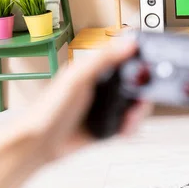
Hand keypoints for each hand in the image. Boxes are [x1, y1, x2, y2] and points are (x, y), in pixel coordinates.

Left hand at [11, 41, 151, 162]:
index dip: (139, 60)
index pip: (124, 58)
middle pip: (134, 82)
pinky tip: (126, 127)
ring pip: (134, 103)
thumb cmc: (49, 108)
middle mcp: (103, 87)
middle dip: (143, 89)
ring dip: (139, 110)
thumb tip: (129, 44)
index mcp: (95, 70)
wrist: (40, 144)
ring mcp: (107, 107)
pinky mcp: (108, 126)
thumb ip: (104, 59)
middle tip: (143, 96)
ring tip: (132, 116)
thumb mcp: (78, 77)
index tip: (148, 66)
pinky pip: (129, 123)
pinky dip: (132, 125)